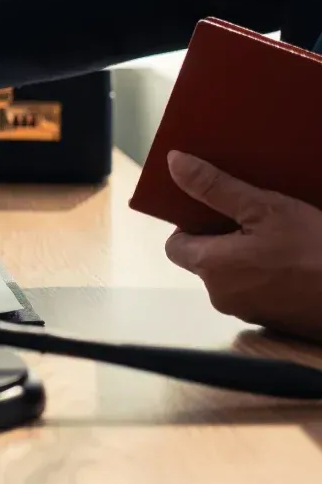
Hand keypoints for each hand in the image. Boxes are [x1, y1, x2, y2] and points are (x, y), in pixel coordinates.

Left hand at [164, 150, 321, 341]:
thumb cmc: (313, 249)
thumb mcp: (265, 208)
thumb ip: (215, 187)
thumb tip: (175, 163)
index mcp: (210, 268)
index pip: (175, 245)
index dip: (190, 225)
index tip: (216, 210)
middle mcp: (220, 296)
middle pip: (204, 260)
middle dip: (222, 238)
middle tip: (253, 218)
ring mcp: (246, 312)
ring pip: (231, 276)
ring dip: (245, 257)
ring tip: (275, 237)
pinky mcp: (271, 320)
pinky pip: (256, 290)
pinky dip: (265, 274)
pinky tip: (290, 259)